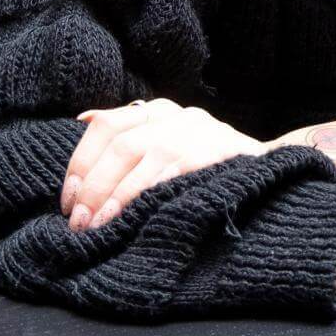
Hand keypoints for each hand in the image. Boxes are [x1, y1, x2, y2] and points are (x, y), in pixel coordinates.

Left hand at [62, 98, 267, 230]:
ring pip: (138, 155)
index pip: (106, 125)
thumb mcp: (167, 139)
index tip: (68, 199)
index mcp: (158, 110)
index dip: (81, 162)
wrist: (267, 167)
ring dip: (111, 195)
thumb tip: (83, 119)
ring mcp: (196, 130)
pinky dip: (141, 195)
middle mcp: (176, 114)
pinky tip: (128, 216)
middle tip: (77, 221)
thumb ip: (130, 133)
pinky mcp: (212, 150)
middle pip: (118, 144)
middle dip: (92, 186)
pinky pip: (167, 171)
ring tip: (94, 225)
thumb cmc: (205, 163)